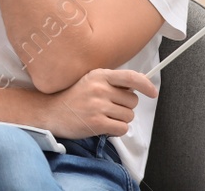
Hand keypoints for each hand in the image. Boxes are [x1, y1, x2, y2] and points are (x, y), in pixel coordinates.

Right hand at [39, 67, 155, 138]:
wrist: (51, 111)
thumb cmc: (73, 97)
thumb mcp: (90, 81)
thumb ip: (111, 82)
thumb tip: (137, 85)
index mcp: (99, 75)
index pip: (130, 77)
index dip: (146, 84)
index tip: (153, 92)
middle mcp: (100, 89)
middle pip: (133, 101)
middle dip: (125, 106)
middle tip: (109, 107)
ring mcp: (98, 106)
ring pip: (129, 116)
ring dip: (120, 119)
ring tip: (104, 116)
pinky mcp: (97, 123)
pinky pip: (122, 128)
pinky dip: (116, 130)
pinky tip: (104, 126)